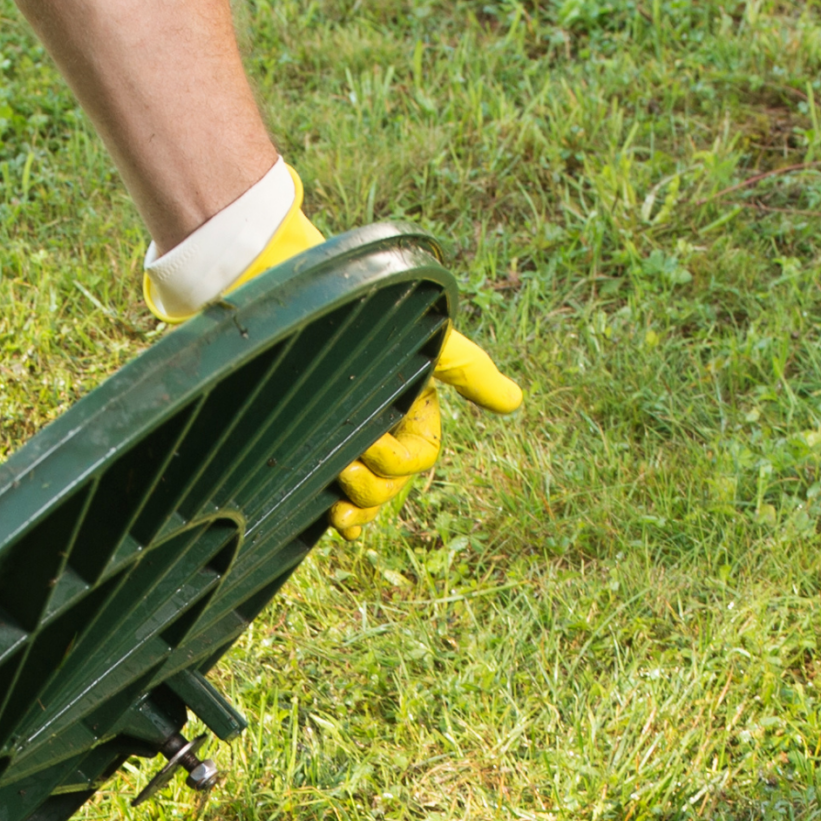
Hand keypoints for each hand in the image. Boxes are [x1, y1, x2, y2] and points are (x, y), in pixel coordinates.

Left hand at [202, 174, 522, 541]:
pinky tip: (334, 525)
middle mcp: (382, 425)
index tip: (371, 444)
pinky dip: (342, 515)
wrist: (306, 294)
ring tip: (336, 510)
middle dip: (374, 489)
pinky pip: (332, 491)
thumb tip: (514, 402)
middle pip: (392, 482)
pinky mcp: (313, 443)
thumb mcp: (428, 339)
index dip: (398, 461)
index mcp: (412, 406)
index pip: (419, 455)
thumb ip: (469, 373)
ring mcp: (347, 436)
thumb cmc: (371, 309)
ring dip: (359, 509)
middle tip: (344, 472)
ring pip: (365, 494)